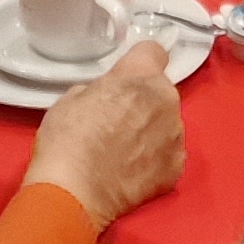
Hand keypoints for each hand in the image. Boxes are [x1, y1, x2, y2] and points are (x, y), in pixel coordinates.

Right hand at [23, 41, 184, 223]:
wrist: (75, 192)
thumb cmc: (67, 138)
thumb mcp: (72, 97)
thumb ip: (100, 89)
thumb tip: (108, 98)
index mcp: (141, 76)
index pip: (154, 51)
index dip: (138, 62)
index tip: (125, 79)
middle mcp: (166, 100)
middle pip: (160, 91)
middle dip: (144, 100)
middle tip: (118, 120)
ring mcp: (175, 136)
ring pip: (167, 123)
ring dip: (151, 130)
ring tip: (124, 151)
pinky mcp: (176, 168)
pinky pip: (168, 154)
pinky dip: (154, 160)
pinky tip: (132, 171)